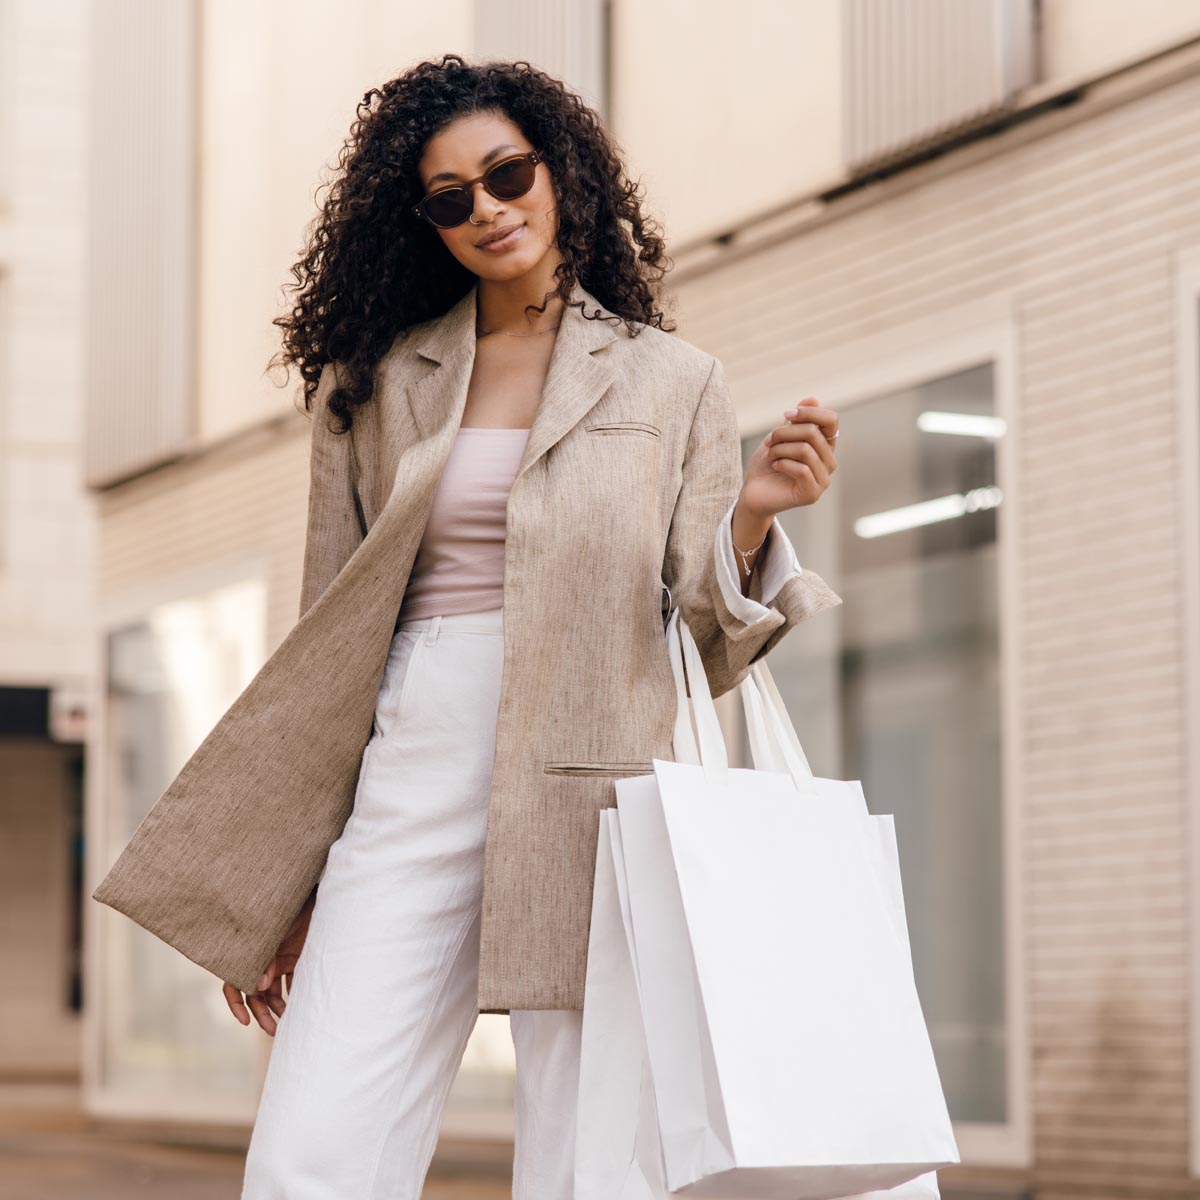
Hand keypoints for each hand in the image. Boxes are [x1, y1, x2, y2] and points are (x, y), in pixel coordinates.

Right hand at [222, 889, 316, 1036]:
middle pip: (256, 993)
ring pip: (274, 992)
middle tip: (273, 1031)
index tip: (246, 1022)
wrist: (316, 893)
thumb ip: (268, 957)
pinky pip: (293, 982)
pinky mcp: (298, 958)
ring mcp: (280, 960)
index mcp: (250, 952)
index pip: (234, 982)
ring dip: (279, 1008)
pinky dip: (295, 995)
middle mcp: (263, 959)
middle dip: (262, 1013)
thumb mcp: (277, 929)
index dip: (236, 1003)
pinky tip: (300, 1008)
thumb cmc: (292, 906)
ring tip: (286, 1023)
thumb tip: (261, 987)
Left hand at [739, 397, 837, 518]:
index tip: (786, 415)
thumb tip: (813, 398)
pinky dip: (782, 463)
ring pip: (806, 450)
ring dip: (780, 449)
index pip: (831, 420)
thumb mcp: (780, 436)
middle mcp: (829, 462)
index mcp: (825, 446)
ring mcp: (823, 480)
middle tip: (768, 442)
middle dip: (784, 433)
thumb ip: (796, 420)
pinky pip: (801, 469)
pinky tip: (775, 466)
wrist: (753, 492)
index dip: (809, 412)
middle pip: (813, 433)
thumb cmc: (767, 463)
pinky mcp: (812, 494)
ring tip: (770, 455)